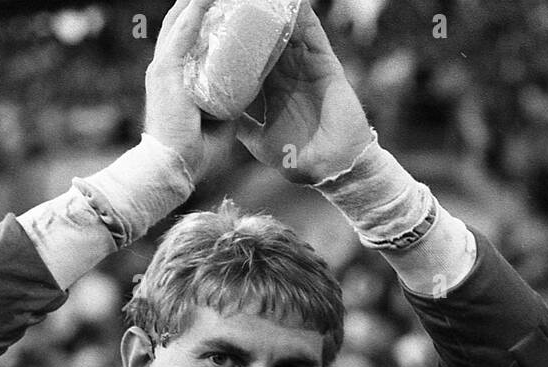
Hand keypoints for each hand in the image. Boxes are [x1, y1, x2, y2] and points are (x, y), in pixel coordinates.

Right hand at [144, 0, 237, 182]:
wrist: (173, 169)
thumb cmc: (194, 153)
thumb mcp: (220, 120)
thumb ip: (230, 102)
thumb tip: (249, 90)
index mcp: (176, 78)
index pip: (189, 38)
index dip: (204, 19)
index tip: (223, 5)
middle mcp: (167, 67)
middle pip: (183, 23)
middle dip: (199, 3)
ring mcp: (164, 67)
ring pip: (180, 20)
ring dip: (197, 0)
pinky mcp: (166, 71)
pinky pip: (181, 32)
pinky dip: (194, 11)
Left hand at [236, 1, 373, 184]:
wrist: (332, 169)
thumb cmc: (298, 160)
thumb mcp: (257, 141)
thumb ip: (240, 125)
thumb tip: (215, 115)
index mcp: (272, 90)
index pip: (250, 59)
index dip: (236, 43)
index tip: (218, 25)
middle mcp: (288, 74)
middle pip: (268, 38)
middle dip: (252, 19)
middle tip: (235, 2)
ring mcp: (307, 67)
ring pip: (288, 30)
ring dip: (275, 11)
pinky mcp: (325, 64)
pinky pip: (313, 33)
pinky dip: (303, 15)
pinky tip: (292, 0)